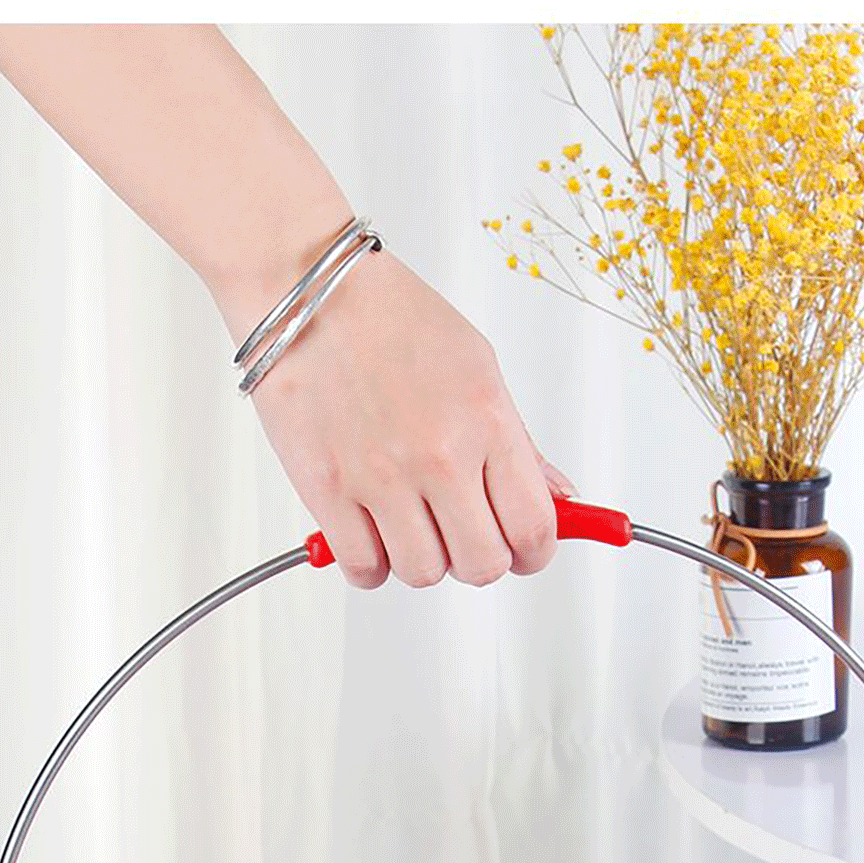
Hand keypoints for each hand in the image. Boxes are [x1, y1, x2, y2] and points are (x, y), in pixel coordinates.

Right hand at [246, 247, 571, 589]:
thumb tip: (556, 495)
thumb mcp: (478, 366)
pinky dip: (371, 563)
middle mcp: (439, 455)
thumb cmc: (390, 317)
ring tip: (411, 523)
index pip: (533, 527)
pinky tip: (372, 534)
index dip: (533, 551)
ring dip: (422, 558)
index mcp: (487, 421)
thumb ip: (518, 442)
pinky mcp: (328, 489)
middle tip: (464, 534)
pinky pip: (363, 567)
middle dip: (478, 558)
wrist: (307, 290)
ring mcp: (381, 477)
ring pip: (423, 572)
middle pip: (481, 564)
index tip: (523, 549)